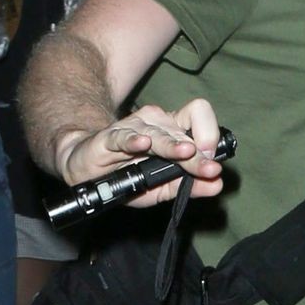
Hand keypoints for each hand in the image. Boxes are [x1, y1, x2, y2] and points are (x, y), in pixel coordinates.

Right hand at [54, 99, 225, 204]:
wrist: (87, 174)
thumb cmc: (126, 177)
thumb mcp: (161, 188)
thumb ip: (189, 186)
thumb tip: (217, 184)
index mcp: (172, 131)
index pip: (198, 116)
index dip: (210, 132)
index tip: (213, 158)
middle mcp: (156, 124)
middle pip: (183, 131)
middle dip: (198, 153)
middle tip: (208, 168)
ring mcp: (134, 128)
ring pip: (159, 134)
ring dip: (174, 146)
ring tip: (186, 153)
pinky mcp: (111, 137)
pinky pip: (125, 136)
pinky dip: (134, 140)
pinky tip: (143, 145)